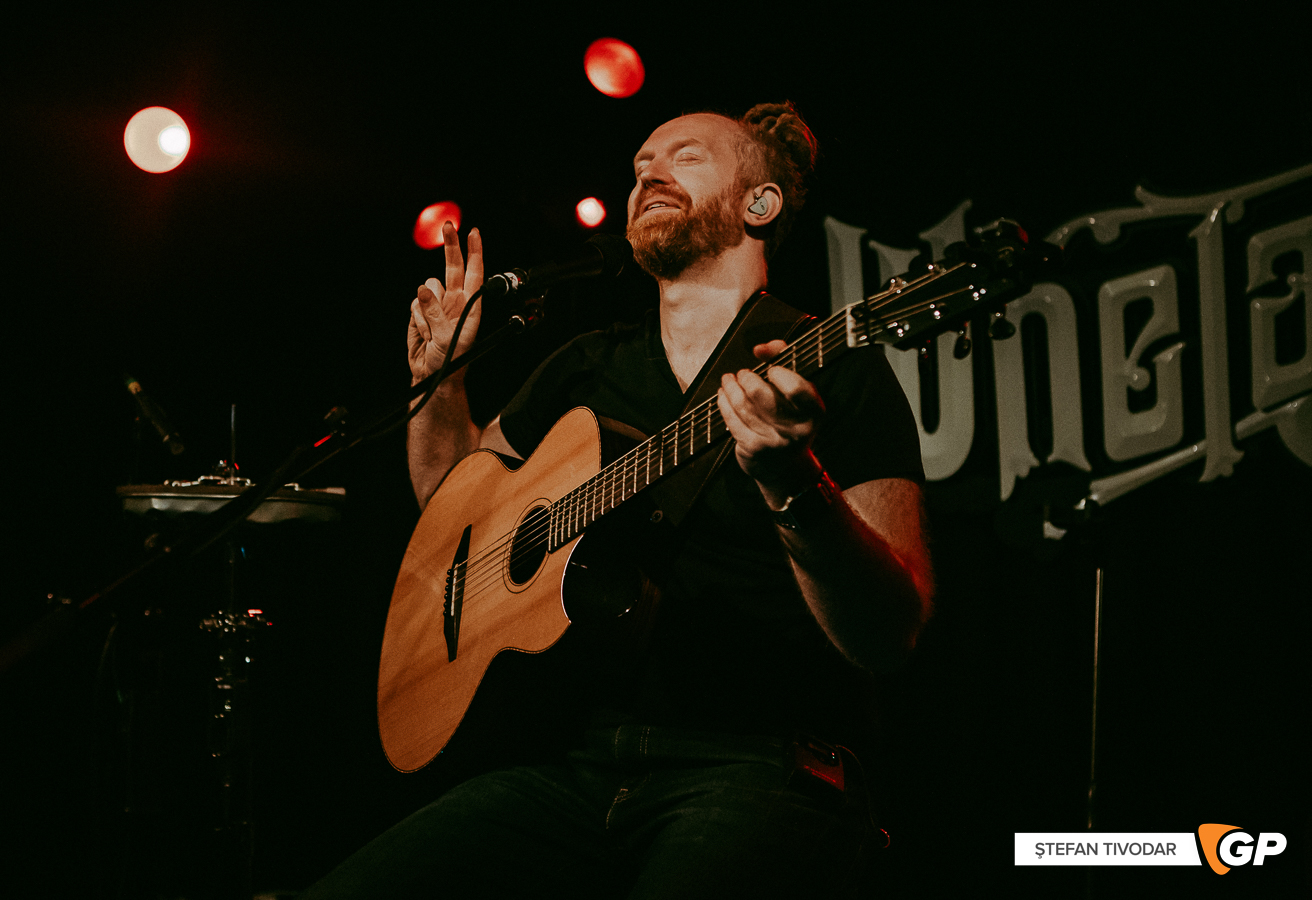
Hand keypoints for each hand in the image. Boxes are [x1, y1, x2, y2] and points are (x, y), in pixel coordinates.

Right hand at [408, 223, 483, 384]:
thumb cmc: (449, 361)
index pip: (474, 274)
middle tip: (449, 226)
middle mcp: (455, 302)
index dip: (474, 252)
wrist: (431, 376)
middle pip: (452, 267)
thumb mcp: (447, 338)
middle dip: (451, 246)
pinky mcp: (420, 311)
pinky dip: (417, 319)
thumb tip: (423, 291)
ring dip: (427, 310)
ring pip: (428, 288)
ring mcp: (437, 305)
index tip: (474, 233)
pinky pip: (414, 304)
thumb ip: (435, 313)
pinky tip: (424, 334)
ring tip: (433, 332)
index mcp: (470, 306)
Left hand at [717, 339, 825, 503]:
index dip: (779, 374)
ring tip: (728, 380)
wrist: (786, 468)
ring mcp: (773, 440)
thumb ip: (783, 362)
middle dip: (746, 378)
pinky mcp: (753, 448)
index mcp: (813, 411)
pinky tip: (723, 395)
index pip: (796, 389)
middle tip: (742, 374)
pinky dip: (724, 403)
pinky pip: (732, 419)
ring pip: (743, 405)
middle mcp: (796, 428)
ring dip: (730, 388)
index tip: (771, 370)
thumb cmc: (791, 421)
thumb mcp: (798, 394)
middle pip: (762, 395)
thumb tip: (760, 349)